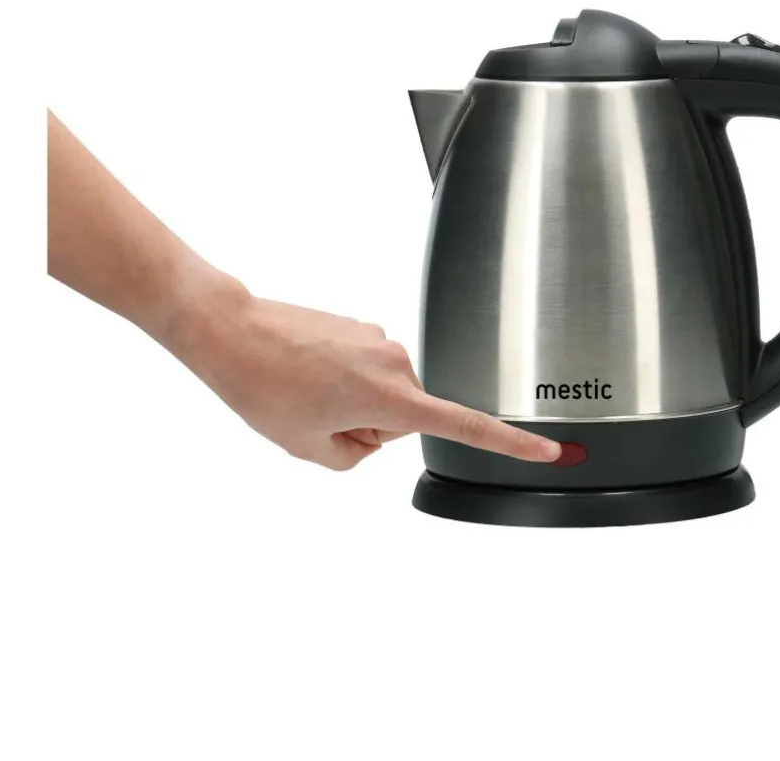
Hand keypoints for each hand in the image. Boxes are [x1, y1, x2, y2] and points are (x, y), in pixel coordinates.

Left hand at [166, 272, 561, 469]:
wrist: (231, 330)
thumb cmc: (264, 384)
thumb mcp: (311, 447)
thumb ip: (357, 455)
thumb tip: (371, 430)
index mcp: (392, 395)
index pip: (466, 425)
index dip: (511, 444)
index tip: (549, 452)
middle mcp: (396, 361)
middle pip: (404, 414)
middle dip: (369, 424)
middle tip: (319, 415)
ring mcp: (378, 338)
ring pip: (382, 391)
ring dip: (351, 400)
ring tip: (305, 390)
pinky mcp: (361, 326)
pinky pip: (365, 368)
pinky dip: (341, 378)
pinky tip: (305, 372)